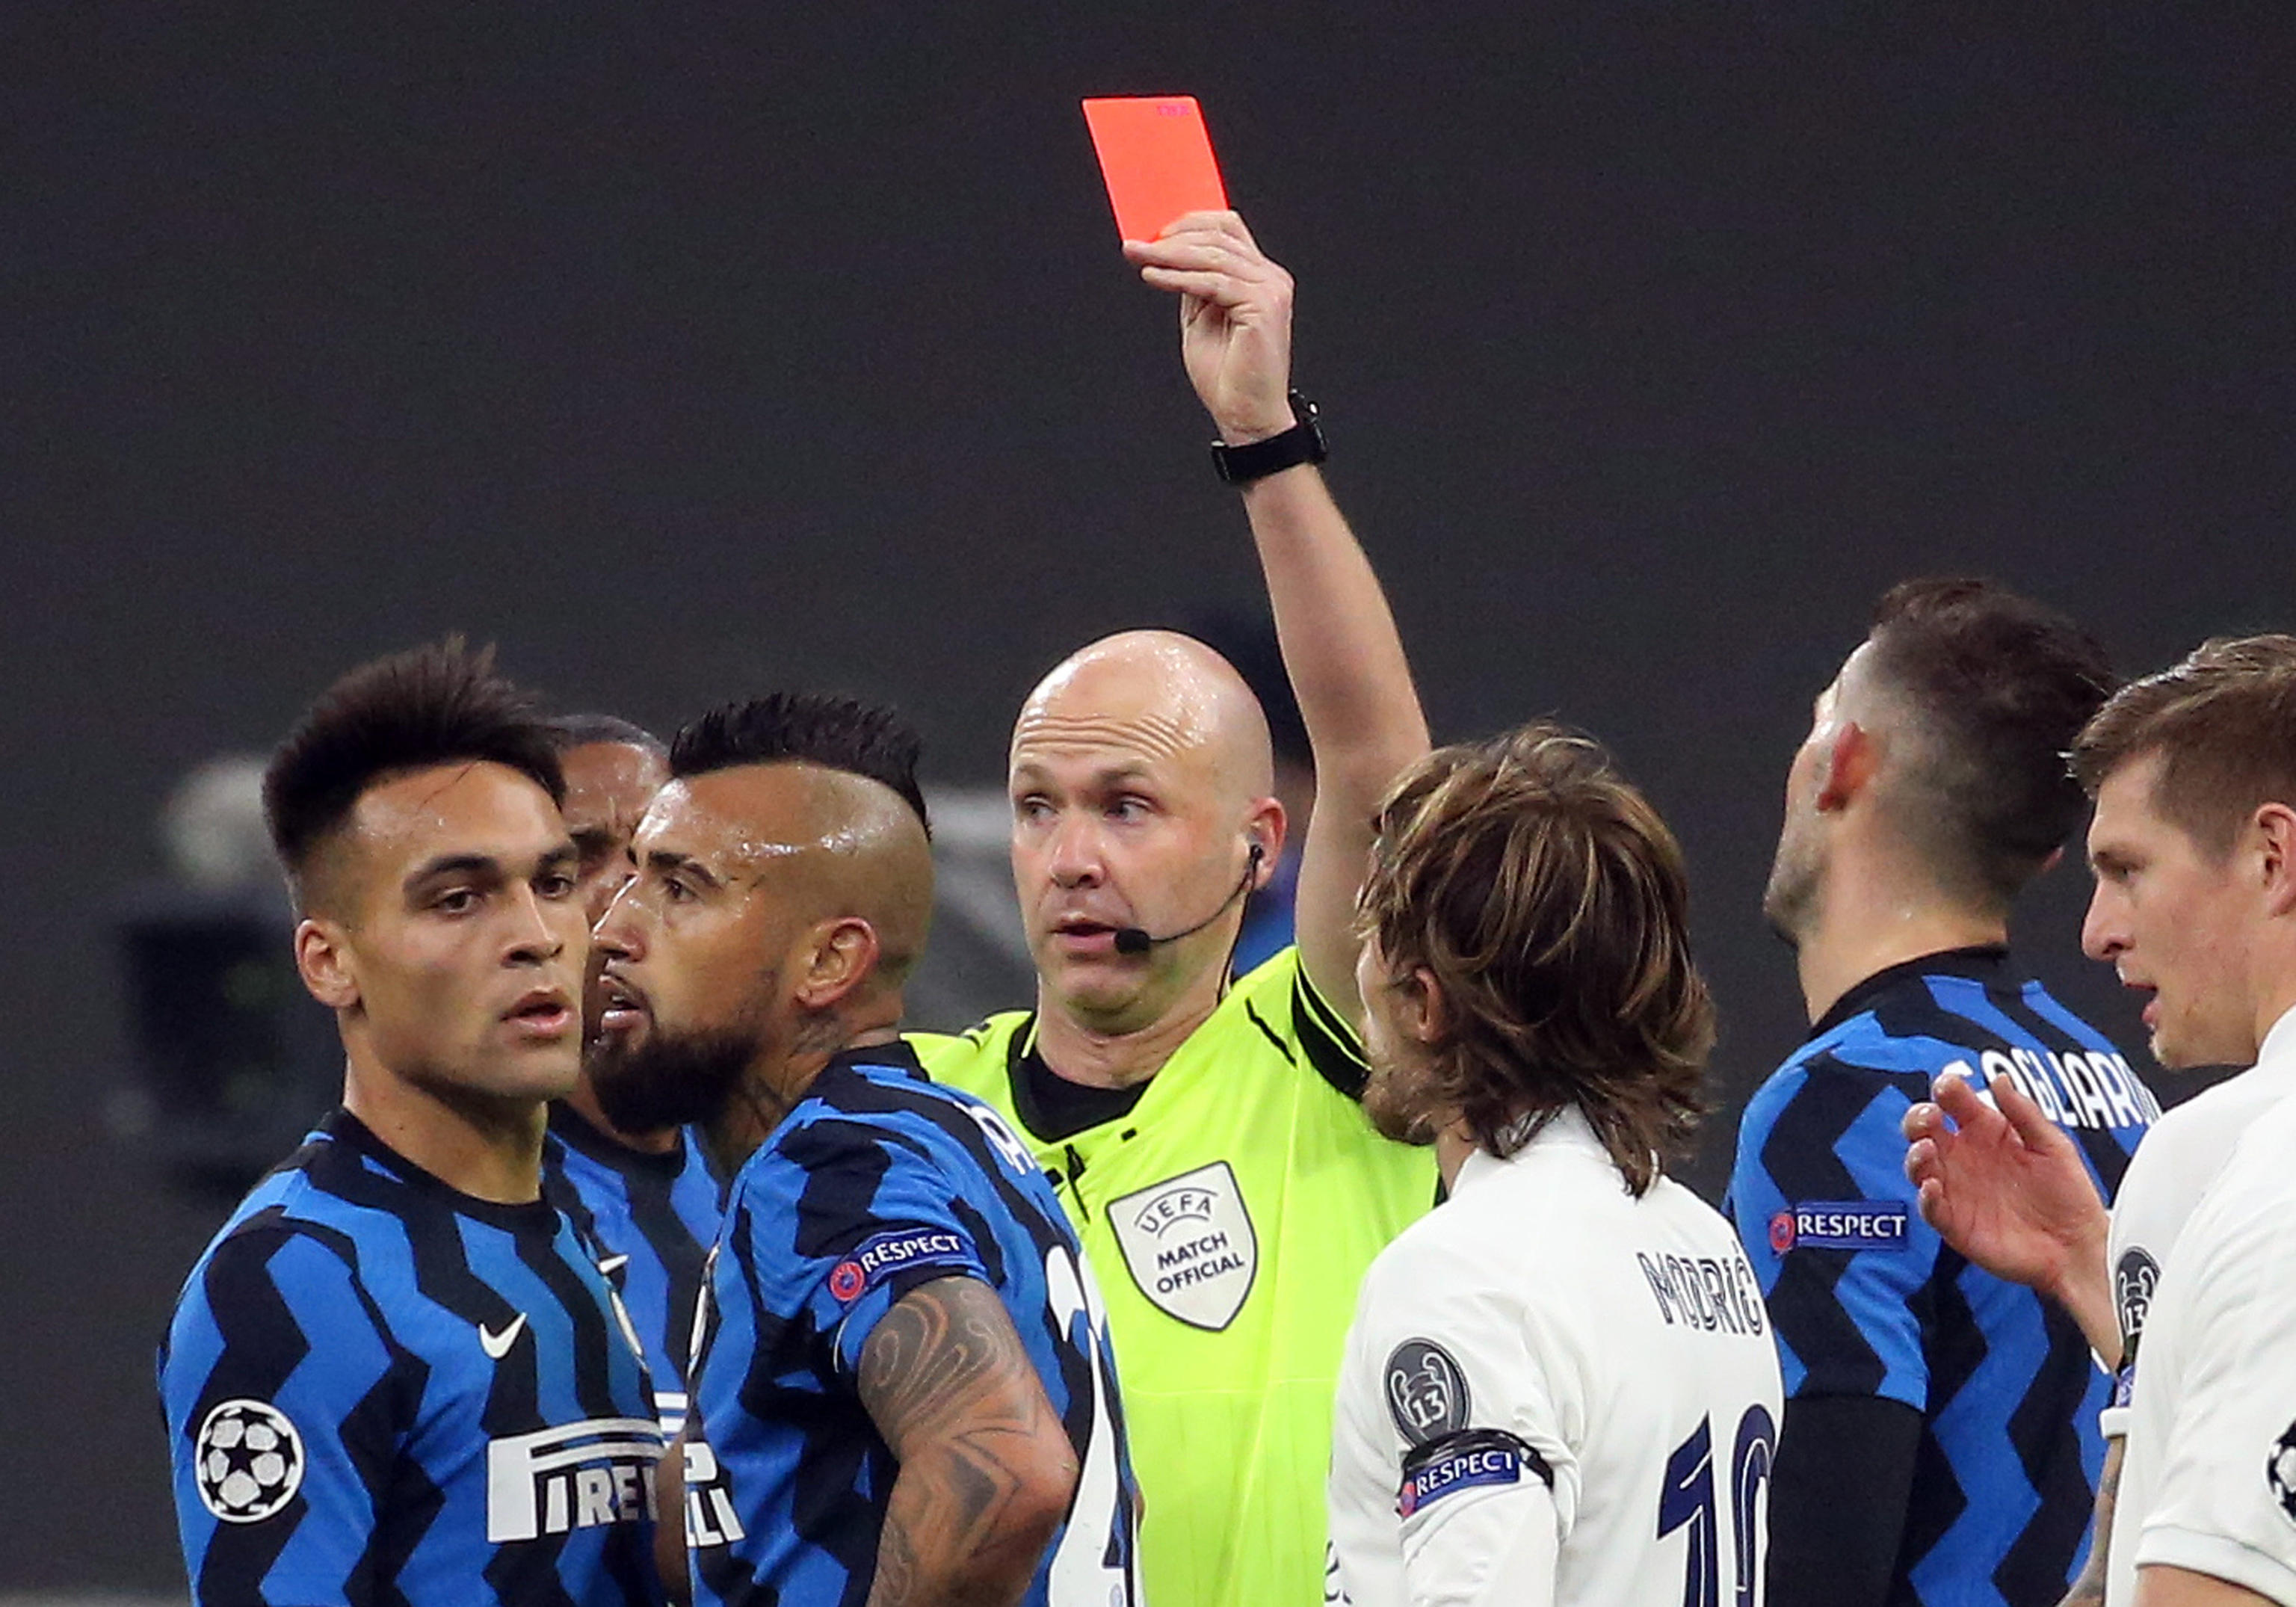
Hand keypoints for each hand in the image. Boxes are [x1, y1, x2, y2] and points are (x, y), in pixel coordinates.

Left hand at [1123, 210, 1297, 443]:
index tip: (1152, 230)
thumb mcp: (1201, 317)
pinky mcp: (1263, 306)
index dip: (1190, 222)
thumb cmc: (1227, 375)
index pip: (1228, 228)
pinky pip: (1213, 282)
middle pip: (1219, 236)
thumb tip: (1166, 253)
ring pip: (1213, 256)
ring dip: (1168, 254)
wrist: (1246, 416)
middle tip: (1136, 244)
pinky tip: (1152, 276)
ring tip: (1138, 256)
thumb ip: (1192, 283)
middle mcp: (1270, 278)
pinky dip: (1178, 278)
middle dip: (1171, 238)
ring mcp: (1271, 290)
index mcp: (1259, 277)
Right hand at [1902, 1069, 2109, 1306]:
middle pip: (1924, 1130)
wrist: (2078, 1247)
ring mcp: (1956, 1189)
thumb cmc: (2069, 1195)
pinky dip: (1926, 1197)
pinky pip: (1930, 1208)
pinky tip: (1933, 1187)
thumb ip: (2024, 1112)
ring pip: (1919, 1166)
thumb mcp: (2053, 1146)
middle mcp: (1964, 1157)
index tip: (1948, 1085)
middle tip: (1930, 1115)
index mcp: (1986, 1132)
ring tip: (1927, 1150)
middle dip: (1918, 1118)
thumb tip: (1999, 1079)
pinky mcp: (1954, 1223)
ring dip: (1916, 1156)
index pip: (1955, 1103)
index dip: (1946, 1090)